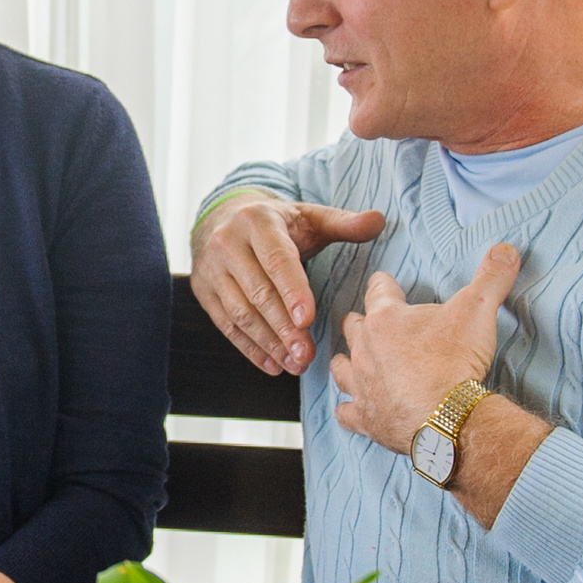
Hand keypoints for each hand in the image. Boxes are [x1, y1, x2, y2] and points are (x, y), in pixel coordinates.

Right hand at [190, 191, 384, 373]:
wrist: (223, 218)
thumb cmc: (277, 223)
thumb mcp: (309, 216)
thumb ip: (344, 222)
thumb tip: (378, 220)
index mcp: (258, 220)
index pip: (276, 259)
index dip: (292, 290)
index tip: (309, 319)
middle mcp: (228, 243)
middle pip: (258, 292)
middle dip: (284, 327)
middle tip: (307, 354)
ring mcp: (211, 268)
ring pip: (240, 313)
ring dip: (269, 343)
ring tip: (295, 364)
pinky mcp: (203, 291)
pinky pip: (226, 325)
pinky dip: (249, 348)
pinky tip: (272, 365)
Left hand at [329, 243, 518, 453]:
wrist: (448, 416)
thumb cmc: (456, 361)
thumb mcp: (478, 309)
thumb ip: (491, 276)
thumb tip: (506, 249)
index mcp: (386, 319)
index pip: (378, 290)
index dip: (383, 284)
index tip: (384, 281)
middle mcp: (366, 350)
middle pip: (353, 327)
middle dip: (360, 322)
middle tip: (370, 321)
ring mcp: (363, 385)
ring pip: (342, 367)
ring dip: (347, 362)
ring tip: (353, 359)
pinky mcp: (367, 419)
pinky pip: (345, 413)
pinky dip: (348, 410)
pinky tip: (350, 409)